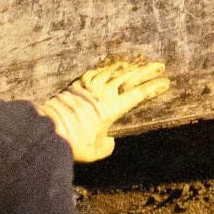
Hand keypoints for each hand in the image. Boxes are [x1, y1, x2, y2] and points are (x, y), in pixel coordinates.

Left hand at [38, 57, 170, 161]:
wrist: (47, 131)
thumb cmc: (73, 143)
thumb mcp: (95, 151)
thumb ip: (107, 146)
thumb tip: (110, 141)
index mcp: (112, 108)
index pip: (138, 94)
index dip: (153, 87)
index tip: (166, 82)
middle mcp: (104, 93)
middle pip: (130, 77)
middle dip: (147, 71)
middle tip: (159, 65)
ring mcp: (90, 86)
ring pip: (114, 71)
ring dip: (129, 66)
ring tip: (139, 61)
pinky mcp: (77, 84)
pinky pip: (96, 71)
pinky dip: (107, 67)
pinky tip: (112, 64)